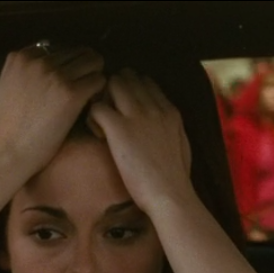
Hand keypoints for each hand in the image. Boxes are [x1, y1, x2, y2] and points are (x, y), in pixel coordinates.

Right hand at [0, 45, 105, 170]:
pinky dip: (99, 91)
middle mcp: (39, 61)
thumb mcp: (5, 86)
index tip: (68, 81)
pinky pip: (99, 81)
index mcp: (22, 56)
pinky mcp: (72, 93)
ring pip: (93, 62)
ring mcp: (56, 75)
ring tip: (89, 95)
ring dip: (95, 77)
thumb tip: (37, 63)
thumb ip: (22, 71)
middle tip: (85, 86)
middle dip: (85, 68)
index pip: (59, 49)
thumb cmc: (7, 126)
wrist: (10, 150)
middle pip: (78, 52)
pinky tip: (92, 104)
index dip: (68, 65)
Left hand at [87, 68, 192, 212]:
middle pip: (126, 77)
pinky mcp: (119, 127)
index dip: (131, 91)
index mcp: (170, 111)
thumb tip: (163, 122)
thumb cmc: (175, 179)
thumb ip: (170, 127)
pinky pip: (96, 106)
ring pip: (111, 84)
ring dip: (102, 99)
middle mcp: (154, 107)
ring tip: (103, 124)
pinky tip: (99, 135)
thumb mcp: (181, 145)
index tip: (124, 109)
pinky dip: (92, 118)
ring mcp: (137, 115)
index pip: (145, 81)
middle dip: (113, 91)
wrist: (170, 195)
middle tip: (110, 114)